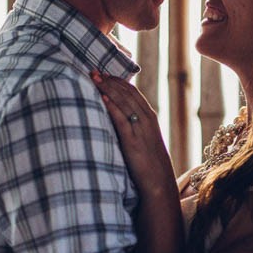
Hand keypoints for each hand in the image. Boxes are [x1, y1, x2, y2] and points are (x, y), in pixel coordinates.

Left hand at [91, 72, 174, 194]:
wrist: (158, 181)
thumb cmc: (149, 161)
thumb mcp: (143, 139)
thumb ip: (133, 126)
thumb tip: (117, 117)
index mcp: (149, 116)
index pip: (132, 92)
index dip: (117, 81)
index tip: (103, 73)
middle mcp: (146, 119)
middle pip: (127, 93)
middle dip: (109, 80)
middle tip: (93, 70)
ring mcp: (141, 129)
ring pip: (124, 102)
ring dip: (108, 88)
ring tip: (94, 78)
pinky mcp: (133, 141)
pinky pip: (121, 119)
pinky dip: (112, 106)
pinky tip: (102, 97)